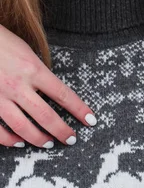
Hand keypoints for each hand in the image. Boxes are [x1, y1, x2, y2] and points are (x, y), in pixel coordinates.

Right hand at [0, 25, 95, 147]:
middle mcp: (18, 85)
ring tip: (49, 144)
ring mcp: (0, 96)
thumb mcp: (27, 53)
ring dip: (38, 139)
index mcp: (33, 69)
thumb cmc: (4, 44)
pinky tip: (19, 143)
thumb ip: (39, 72)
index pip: (63, 94)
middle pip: (45, 115)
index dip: (79, 109)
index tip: (90, 120)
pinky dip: (9, 140)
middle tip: (72, 140)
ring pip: (22, 127)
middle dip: (62, 131)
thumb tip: (51, 91)